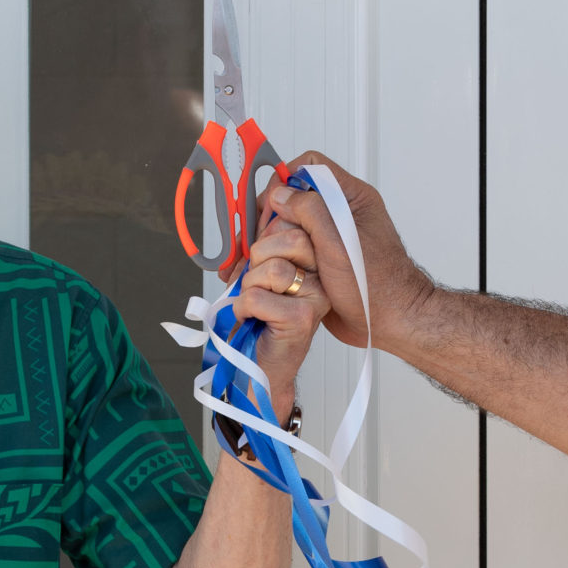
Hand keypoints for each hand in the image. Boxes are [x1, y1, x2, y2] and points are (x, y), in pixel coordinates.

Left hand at [233, 210, 332, 417]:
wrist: (257, 367)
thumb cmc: (258, 320)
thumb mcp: (258, 269)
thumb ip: (262, 239)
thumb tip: (265, 200)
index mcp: (317, 259)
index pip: (297, 220)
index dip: (265, 229)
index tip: (253, 250)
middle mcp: (324, 277)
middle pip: (289, 237)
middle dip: (257, 257)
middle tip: (253, 282)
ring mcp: (317, 298)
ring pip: (272, 268)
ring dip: (249, 287)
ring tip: (254, 304)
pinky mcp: (302, 319)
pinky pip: (258, 296)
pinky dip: (243, 308)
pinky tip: (252, 319)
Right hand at [257, 153, 433, 352]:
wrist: (389, 322)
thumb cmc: (377, 285)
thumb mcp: (340, 242)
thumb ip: (311, 211)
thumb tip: (281, 193)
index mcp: (351, 198)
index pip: (311, 167)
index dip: (285, 180)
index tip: (272, 204)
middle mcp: (338, 214)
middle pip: (293, 197)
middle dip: (274, 216)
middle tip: (264, 237)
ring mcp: (328, 237)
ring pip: (288, 225)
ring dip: (272, 239)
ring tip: (263, 258)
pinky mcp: (318, 259)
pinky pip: (290, 248)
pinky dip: (276, 256)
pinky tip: (269, 270)